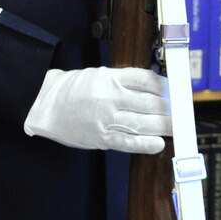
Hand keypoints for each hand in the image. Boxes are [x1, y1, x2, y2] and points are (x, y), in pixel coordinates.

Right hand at [23, 67, 168, 154]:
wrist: (41, 105)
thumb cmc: (70, 90)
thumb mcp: (97, 75)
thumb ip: (123, 81)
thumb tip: (154, 87)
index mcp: (109, 78)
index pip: (147, 81)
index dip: (165, 87)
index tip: (173, 91)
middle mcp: (109, 97)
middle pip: (151, 103)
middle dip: (170, 109)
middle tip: (179, 112)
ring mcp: (106, 119)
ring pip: (145, 123)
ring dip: (165, 126)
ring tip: (175, 127)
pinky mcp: (101, 137)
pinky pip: (128, 142)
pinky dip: (145, 144)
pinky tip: (158, 143)